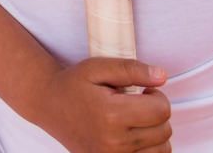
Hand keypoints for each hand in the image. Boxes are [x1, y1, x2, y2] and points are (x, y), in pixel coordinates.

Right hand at [34, 58, 171, 152]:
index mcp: (111, 115)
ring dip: (155, 132)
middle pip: (164, 130)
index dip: (157, 96)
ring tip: (135, 119)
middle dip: (156, 113)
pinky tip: (134, 134)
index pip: (161, 110)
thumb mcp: (97, 67)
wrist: (48, 106)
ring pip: (163, 149)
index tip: (143, 91)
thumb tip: (162, 76)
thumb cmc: (73, 84)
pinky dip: (150, 148)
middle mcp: (114, 142)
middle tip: (136, 104)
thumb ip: (130, 69)